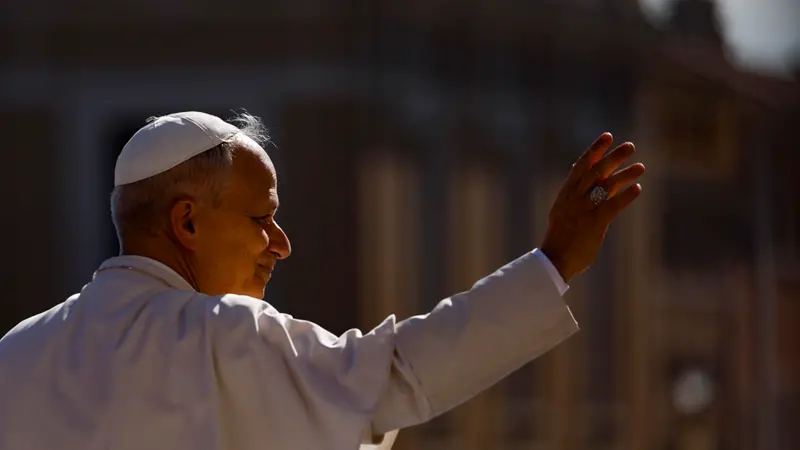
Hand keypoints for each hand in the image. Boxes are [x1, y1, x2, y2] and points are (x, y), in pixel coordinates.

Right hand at [539, 133, 644, 282]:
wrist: (554, 260)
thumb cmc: (561, 238)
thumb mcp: (565, 212)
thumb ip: (581, 198)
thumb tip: (601, 185)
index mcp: (566, 194)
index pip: (581, 166)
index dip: (595, 150)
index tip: (608, 137)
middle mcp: (574, 199)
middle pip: (595, 171)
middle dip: (613, 157)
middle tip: (630, 146)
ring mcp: (583, 211)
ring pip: (605, 186)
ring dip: (624, 174)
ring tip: (641, 166)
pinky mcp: (593, 225)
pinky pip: (612, 206)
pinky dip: (625, 196)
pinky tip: (637, 188)